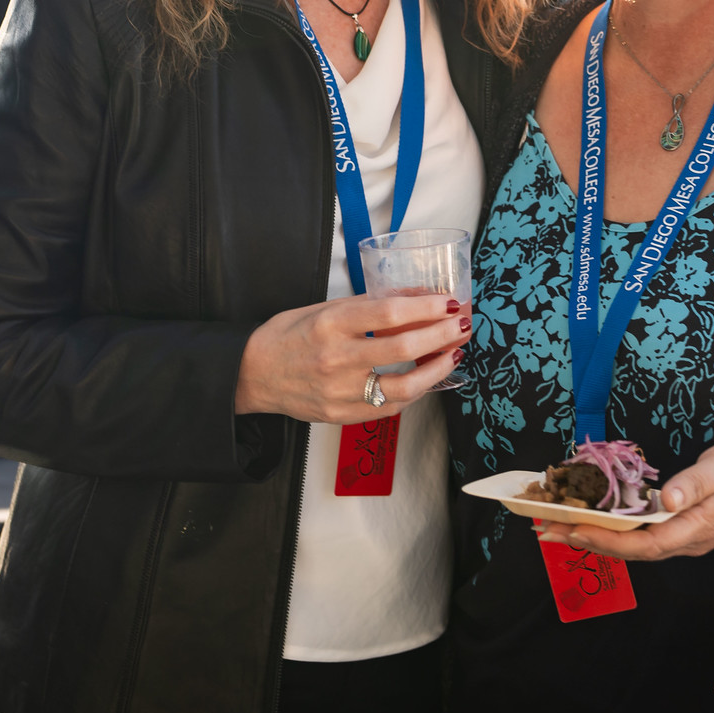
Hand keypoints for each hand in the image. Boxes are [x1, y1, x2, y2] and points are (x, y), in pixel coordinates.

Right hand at [236, 293, 467, 423]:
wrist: (252, 375)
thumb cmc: (287, 336)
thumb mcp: (322, 309)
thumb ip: (364, 307)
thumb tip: (411, 297)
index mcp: (330, 324)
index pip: (388, 313)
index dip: (425, 307)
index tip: (448, 302)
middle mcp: (336, 359)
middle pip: (403, 347)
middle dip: (440, 335)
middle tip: (461, 325)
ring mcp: (340, 391)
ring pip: (404, 385)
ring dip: (437, 369)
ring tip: (454, 354)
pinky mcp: (342, 415)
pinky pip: (389, 407)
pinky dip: (415, 392)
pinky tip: (428, 378)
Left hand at [534, 436, 713, 561]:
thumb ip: (697, 482)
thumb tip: (666, 498)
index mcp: (697, 527)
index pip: (645, 544)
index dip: (607, 540)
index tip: (573, 529)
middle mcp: (687, 540)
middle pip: (632, 551)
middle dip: (588, 541)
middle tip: (546, 530)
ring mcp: (684, 537)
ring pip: (634, 546)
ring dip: (595, 537)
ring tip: (557, 526)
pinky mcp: (682, 528)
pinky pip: (641, 536)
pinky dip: (612, 530)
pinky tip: (591, 519)